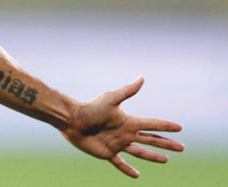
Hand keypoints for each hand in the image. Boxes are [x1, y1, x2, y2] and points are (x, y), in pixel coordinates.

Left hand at [60, 77, 183, 177]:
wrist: (72, 120)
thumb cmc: (90, 109)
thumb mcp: (110, 99)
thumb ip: (127, 91)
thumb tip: (142, 78)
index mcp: (128, 121)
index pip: (151, 124)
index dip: (165, 126)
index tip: (179, 127)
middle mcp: (125, 133)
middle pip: (150, 140)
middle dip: (166, 144)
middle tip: (181, 147)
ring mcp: (117, 144)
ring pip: (140, 152)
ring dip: (153, 157)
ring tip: (166, 160)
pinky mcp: (107, 153)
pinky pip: (120, 164)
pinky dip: (128, 170)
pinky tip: (136, 176)